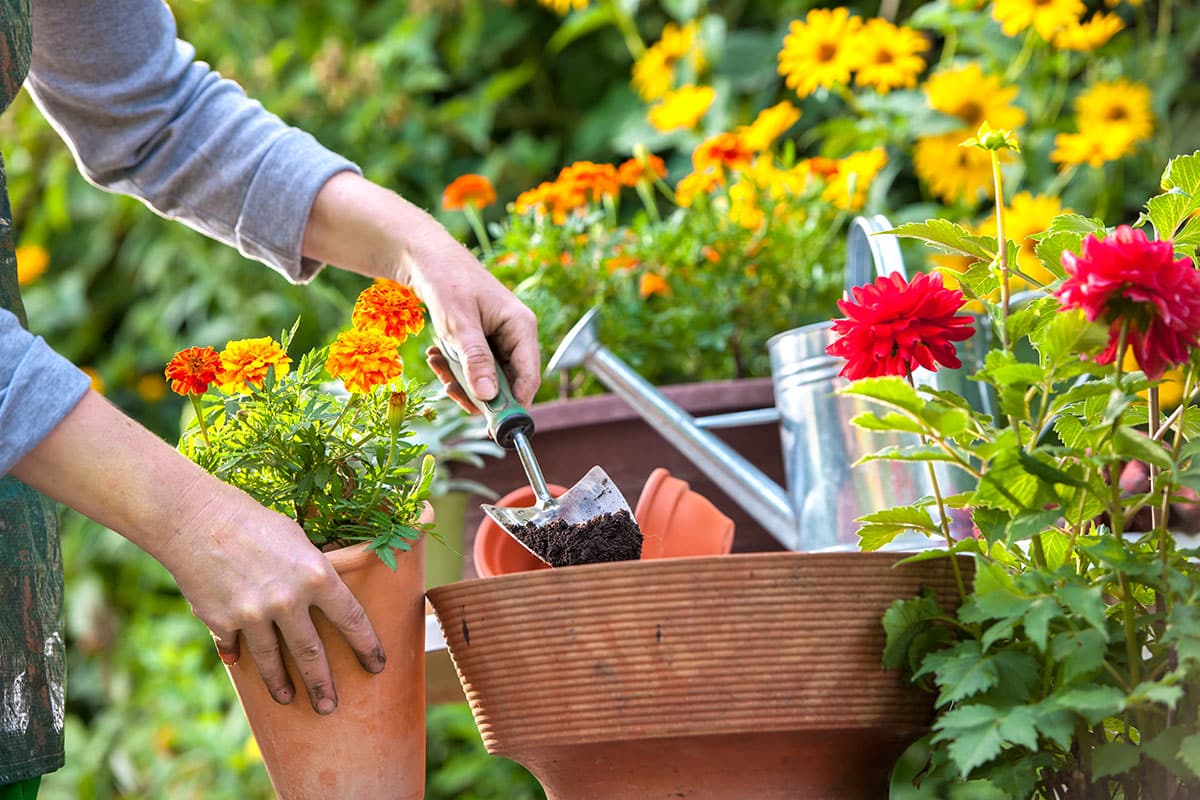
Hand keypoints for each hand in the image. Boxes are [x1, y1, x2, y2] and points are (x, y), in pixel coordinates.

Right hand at [11, 391, 383, 714]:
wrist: (198, 520)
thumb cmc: (254, 523)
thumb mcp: (298, 540)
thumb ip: (313, 572)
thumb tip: (326, 596)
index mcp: (317, 575)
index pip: (351, 619)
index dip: (366, 646)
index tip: (376, 665)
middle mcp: (288, 600)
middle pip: (312, 654)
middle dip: (324, 684)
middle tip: (330, 706)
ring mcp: (254, 615)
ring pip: (272, 661)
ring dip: (281, 684)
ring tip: (289, 698)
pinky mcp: (223, 622)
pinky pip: (235, 647)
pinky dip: (237, 655)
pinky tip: (239, 664)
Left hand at [407, 236, 539, 410]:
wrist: (427, 258)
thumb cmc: (447, 282)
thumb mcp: (459, 324)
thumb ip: (476, 360)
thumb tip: (489, 396)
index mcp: (521, 327)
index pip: (528, 377)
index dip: (514, 405)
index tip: (493, 427)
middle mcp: (516, 336)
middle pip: (508, 383)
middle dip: (477, 391)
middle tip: (449, 390)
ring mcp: (501, 339)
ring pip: (487, 378)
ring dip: (460, 379)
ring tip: (436, 361)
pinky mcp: (484, 342)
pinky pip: (475, 368)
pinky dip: (455, 368)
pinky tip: (436, 355)